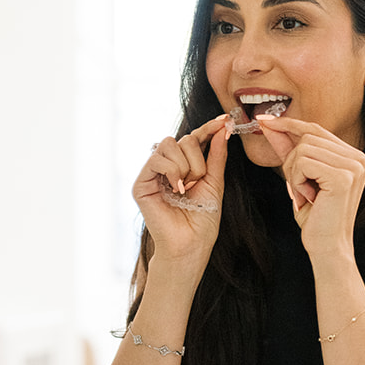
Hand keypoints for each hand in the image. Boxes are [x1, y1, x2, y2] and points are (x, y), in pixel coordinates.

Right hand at [131, 114, 228, 269]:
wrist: (191, 244)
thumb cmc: (202, 220)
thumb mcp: (215, 183)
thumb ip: (216, 156)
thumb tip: (222, 129)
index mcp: (185, 167)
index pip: (194, 139)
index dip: (208, 128)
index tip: (223, 120)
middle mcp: (167, 167)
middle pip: (183, 139)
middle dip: (197, 158)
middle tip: (197, 181)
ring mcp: (153, 174)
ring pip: (169, 144)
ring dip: (185, 165)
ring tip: (186, 187)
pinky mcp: (141, 184)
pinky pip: (156, 159)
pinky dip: (171, 171)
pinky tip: (176, 188)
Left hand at [257, 115, 364, 262]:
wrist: (326, 246)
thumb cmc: (315, 216)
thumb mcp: (300, 177)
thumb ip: (289, 150)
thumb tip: (270, 125)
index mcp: (354, 156)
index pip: (317, 129)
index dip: (289, 124)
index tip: (264, 120)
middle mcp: (359, 158)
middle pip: (307, 137)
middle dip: (291, 161)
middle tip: (299, 188)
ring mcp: (354, 166)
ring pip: (303, 148)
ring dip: (294, 173)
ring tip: (306, 194)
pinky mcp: (343, 176)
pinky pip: (303, 162)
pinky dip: (297, 180)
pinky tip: (308, 197)